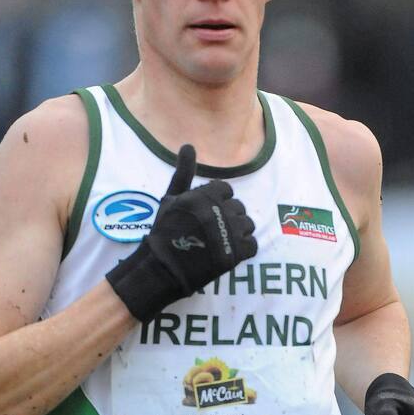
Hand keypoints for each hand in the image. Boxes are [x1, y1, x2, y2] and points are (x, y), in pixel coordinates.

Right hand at [106, 144, 256, 321]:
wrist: (161, 269)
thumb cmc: (163, 232)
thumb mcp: (170, 198)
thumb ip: (183, 171)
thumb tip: (188, 145)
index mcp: (203, 196)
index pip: (226, 189)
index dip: (217, 200)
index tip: (206, 213)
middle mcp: (217, 212)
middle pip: (238, 207)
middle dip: (227, 216)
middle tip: (211, 229)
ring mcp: (227, 234)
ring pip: (248, 224)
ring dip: (237, 231)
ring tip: (221, 240)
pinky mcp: (234, 255)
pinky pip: (252, 245)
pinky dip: (244, 248)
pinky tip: (228, 251)